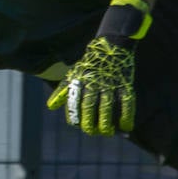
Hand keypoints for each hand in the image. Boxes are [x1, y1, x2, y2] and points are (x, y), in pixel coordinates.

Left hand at [46, 0, 151, 135]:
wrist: (110, 46)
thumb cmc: (89, 65)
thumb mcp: (73, 75)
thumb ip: (63, 91)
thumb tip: (50, 107)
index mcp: (80, 82)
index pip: (74, 104)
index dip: (75, 117)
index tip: (78, 125)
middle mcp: (93, 83)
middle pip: (89, 107)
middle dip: (90, 124)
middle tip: (93, 132)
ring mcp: (110, 83)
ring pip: (107, 107)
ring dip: (107, 123)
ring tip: (107, 132)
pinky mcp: (124, 83)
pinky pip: (127, 102)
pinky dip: (127, 116)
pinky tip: (126, 127)